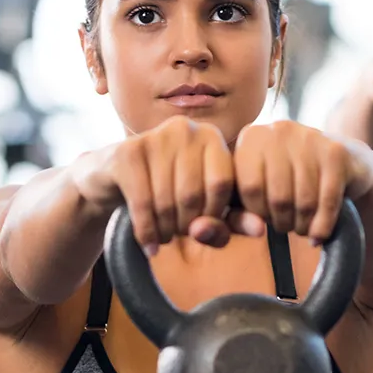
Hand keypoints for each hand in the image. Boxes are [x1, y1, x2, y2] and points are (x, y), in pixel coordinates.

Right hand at [70, 116, 263, 251]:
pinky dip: (146, 232)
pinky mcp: (127, 153)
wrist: (111, 180)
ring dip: (165, 231)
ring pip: (167, 201)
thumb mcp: (203, 209)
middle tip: (177, 235)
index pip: (224, 182)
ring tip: (162, 237)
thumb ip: (232, 220)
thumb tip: (260, 230)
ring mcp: (154, 137)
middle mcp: (186, 129)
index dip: (214, 214)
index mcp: (212, 137)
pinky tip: (147, 244)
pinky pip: (143, 203)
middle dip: (186, 226)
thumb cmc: (167, 194)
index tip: (201, 227)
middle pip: (194, 194)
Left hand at [234, 120, 372, 243]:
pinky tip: (318, 235)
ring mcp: (310, 138)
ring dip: (302, 225)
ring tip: (301, 227)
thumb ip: (240, 212)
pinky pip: (328, 201)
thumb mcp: (258, 190)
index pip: (248, 187)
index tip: (265, 220)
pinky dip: (322, 226)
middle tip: (287, 226)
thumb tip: (254, 228)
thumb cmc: (287, 181)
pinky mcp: (337, 153)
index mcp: (252, 137)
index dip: (257, 213)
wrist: (341, 160)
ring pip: (304, 201)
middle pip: (278, 196)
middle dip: (282, 222)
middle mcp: (279, 131)